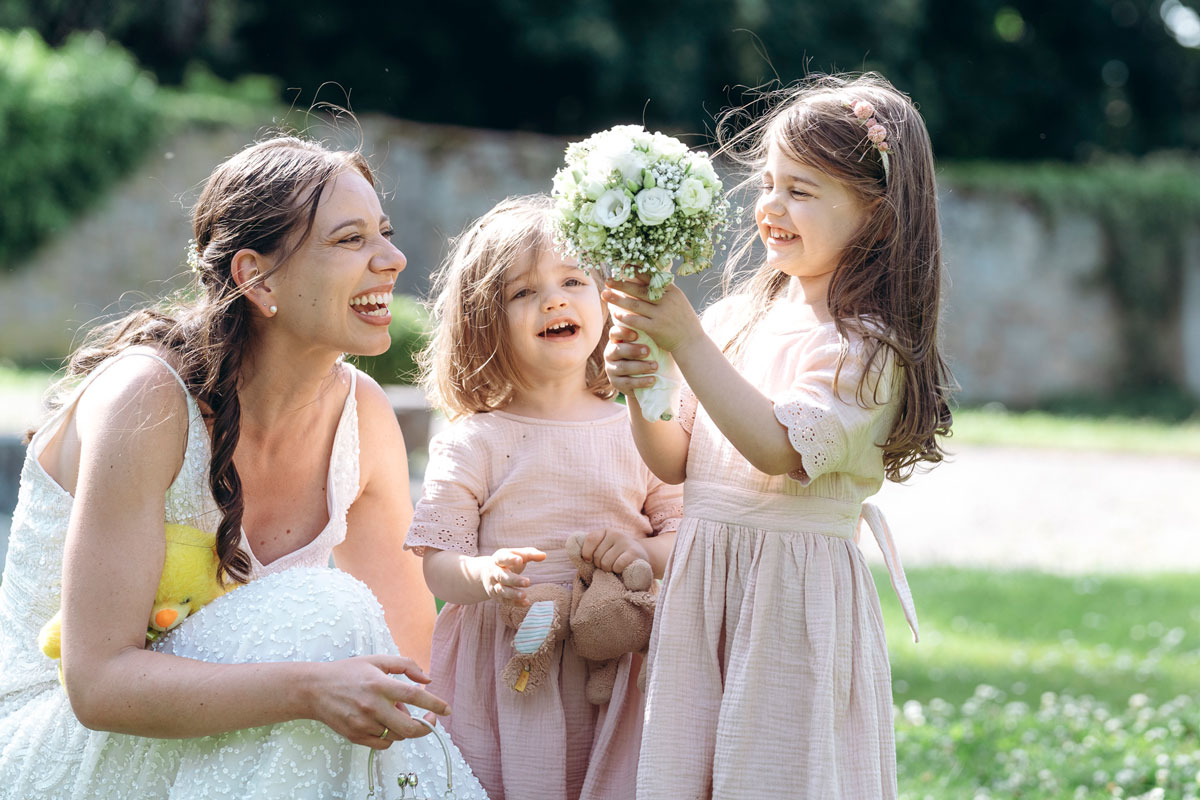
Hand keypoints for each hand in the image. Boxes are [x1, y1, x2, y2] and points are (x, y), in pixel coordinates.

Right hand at [308, 655, 449, 749]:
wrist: (314, 689)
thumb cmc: (348, 672)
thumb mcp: (377, 660)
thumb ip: (405, 665)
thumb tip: (427, 680)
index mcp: (379, 684)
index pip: (414, 697)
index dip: (435, 704)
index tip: (447, 710)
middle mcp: (372, 706)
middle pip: (409, 727)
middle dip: (426, 726)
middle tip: (430, 719)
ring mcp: (363, 724)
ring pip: (397, 736)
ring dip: (404, 727)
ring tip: (394, 711)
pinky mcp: (355, 736)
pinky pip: (383, 743)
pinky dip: (391, 736)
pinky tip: (385, 723)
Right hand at [482, 547, 545, 606]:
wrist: (486, 574)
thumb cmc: (507, 562)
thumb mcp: (515, 554)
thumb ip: (529, 554)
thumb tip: (544, 556)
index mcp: (498, 559)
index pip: (502, 558)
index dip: (510, 559)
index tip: (520, 560)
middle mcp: (494, 572)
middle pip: (502, 576)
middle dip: (514, 580)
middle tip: (528, 582)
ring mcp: (494, 585)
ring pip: (502, 591)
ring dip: (513, 594)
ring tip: (525, 595)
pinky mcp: (497, 597)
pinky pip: (505, 601)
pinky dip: (515, 603)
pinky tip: (526, 603)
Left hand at [579, 529, 650, 573]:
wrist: (643, 556)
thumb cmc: (617, 555)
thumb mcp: (604, 547)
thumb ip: (591, 548)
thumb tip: (571, 548)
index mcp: (605, 531)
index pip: (590, 540)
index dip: (587, 554)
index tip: (589, 561)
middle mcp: (616, 534)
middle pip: (597, 556)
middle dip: (600, 565)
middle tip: (608, 565)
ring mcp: (625, 542)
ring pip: (606, 563)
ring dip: (609, 569)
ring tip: (615, 567)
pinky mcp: (634, 552)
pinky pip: (617, 565)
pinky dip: (617, 570)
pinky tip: (622, 568)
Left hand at [601, 280, 701, 352]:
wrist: (691, 341)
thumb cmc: (682, 319)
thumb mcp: (678, 300)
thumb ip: (664, 290)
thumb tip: (646, 277)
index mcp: (672, 291)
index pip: (651, 277)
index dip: (636, 271)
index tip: (623, 266)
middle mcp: (667, 300)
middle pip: (639, 290)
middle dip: (621, 284)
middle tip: (608, 281)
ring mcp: (661, 314)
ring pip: (635, 304)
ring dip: (618, 299)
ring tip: (605, 295)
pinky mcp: (656, 328)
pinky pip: (636, 321)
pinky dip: (625, 317)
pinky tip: (615, 314)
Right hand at [604, 326, 656, 395]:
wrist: (643, 380)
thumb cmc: (646, 355)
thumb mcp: (644, 344)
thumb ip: (645, 337)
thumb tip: (657, 324)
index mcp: (616, 341)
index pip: (614, 333)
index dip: (623, 332)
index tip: (636, 334)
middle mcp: (610, 354)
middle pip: (617, 350)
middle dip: (633, 350)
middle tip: (648, 351)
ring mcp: (611, 369)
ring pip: (623, 367)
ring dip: (640, 366)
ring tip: (655, 366)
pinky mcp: (616, 383)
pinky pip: (628, 382)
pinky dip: (641, 381)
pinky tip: (652, 379)